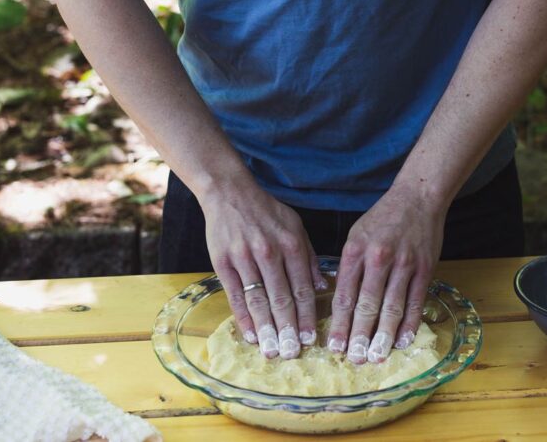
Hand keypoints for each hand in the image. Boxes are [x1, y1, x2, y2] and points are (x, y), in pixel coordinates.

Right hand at [201, 182, 326, 359]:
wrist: (229, 194)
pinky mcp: (223, 263)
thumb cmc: (266, 211)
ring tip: (271, 351)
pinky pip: (235, 295)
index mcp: (291, 244)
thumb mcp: (295, 226)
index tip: (311, 338)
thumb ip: (309, 257)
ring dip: (266, 329)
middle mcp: (269, 252)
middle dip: (288, 329)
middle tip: (292, 353)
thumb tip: (323, 286)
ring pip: (258, 300)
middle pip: (281, 298)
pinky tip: (250, 334)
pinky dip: (243, 317)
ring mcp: (244, 258)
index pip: (302, 287)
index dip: (307, 316)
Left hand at [328, 184, 446, 363]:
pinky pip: (415, 301)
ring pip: (392, 307)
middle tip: (355, 359)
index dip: (339, 324)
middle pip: (367, 305)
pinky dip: (409, 324)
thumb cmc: (382, 219)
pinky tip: (402, 341)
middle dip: (359, 336)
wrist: (417, 198)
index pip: (344, 295)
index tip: (334, 346)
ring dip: (384, 336)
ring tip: (377, 357)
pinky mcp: (425, 268)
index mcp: (355, 250)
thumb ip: (348, 267)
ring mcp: (404, 264)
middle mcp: (378, 258)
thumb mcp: (356, 236)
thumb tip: (338, 302)